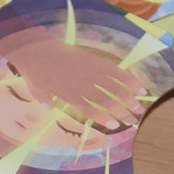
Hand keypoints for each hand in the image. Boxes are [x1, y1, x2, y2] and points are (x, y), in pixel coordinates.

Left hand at [1, 33, 146, 129]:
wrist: (33, 47)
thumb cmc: (34, 68)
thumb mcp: (34, 87)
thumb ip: (43, 99)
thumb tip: (48, 108)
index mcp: (69, 97)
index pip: (91, 111)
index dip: (105, 119)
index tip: (116, 125)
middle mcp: (82, 87)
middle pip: (107, 102)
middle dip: (123, 112)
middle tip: (134, 120)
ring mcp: (89, 73)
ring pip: (115, 89)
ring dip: (129, 99)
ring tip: (140, 108)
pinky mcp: (94, 60)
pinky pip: (116, 72)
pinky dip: (129, 80)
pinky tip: (140, 87)